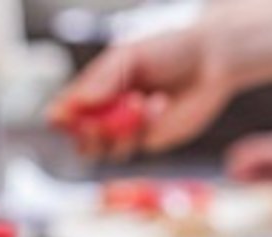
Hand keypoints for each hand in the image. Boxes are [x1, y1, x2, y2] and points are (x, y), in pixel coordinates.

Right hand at [49, 26, 233, 159]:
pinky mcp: (151, 140)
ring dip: (119, 129)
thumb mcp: (130, 55)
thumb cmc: (168, 49)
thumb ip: (102, 79)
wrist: (210, 61)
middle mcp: (107, 111)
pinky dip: (145, 125)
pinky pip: (136, 146)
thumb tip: (76, 103)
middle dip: (87, 134)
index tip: (64, 118)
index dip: (61, 118)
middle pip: (81, 140)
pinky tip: (159, 102)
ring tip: (141, 99)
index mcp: (95, 88)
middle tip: (99, 122)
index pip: (66, 110)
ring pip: (105, 150)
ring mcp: (128, 129)